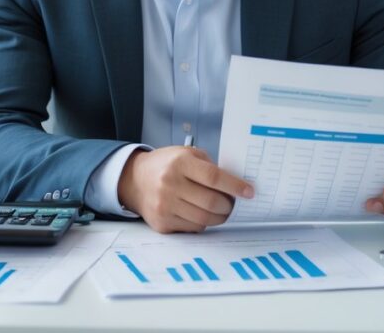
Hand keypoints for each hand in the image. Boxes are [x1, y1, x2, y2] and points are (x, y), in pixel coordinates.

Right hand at [118, 146, 254, 233]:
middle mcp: (170, 184)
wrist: (135, 180)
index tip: (249, 192)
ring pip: (204, 219)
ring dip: (219, 217)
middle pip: (211, 202)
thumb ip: (209, 167)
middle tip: (232, 203)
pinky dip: (202, 222)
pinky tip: (200, 213)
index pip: (213, 177)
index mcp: (180, 163)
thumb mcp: (187, 155)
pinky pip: (193, 228)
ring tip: (220, 210)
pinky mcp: (162, 223)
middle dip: (228, 206)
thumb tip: (235, 185)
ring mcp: (164, 206)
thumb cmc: (167, 165)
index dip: (235, 186)